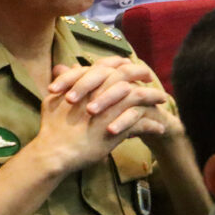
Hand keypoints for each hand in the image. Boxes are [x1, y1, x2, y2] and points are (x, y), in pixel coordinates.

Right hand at [34, 61, 168, 173]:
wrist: (56, 151)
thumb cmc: (52, 127)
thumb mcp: (53, 99)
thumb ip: (63, 81)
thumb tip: (64, 66)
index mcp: (85, 85)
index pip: (107, 65)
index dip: (120, 63)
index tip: (129, 64)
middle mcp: (100, 94)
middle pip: (127, 75)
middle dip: (141, 73)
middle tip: (150, 76)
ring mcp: (110, 111)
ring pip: (139, 98)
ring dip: (153, 96)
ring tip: (162, 99)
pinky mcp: (118, 130)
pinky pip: (142, 124)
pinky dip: (152, 125)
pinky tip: (159, 127)